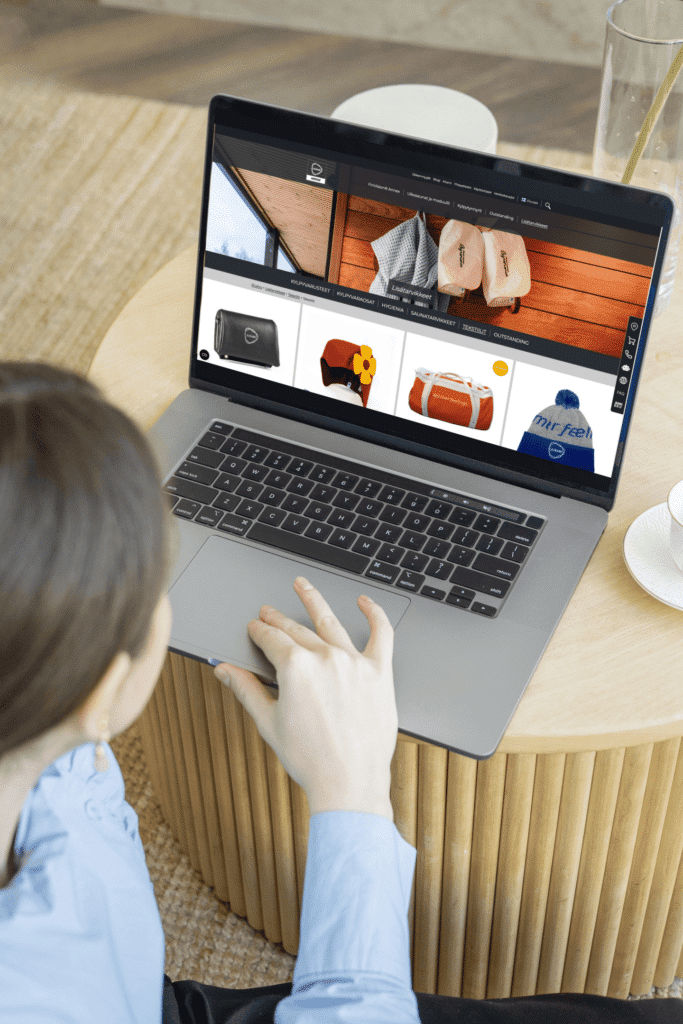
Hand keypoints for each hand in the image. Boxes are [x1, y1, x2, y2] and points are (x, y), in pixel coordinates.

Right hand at [213, 576, 396, 820]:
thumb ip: (246, 690)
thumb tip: (225, 671)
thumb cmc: (310, 760)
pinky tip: (365, 602)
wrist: (349, 783)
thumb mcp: (269, 723)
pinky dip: (375, 614)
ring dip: (314, 601)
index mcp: (295, 668)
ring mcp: (354, 662)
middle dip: (278, 619)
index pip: (271, 638)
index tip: (254, 627)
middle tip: (268, 612)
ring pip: (331, 622)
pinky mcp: (379, 672)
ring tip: (303, 586)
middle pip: (296, 629)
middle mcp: (325, 658)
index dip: (259, 631)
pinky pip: (382, 634)